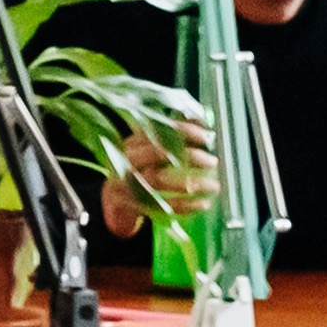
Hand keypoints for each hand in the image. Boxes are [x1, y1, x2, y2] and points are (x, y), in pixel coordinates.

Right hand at [97, 116, 217, 234]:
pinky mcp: (133, 206)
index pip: (157, 131)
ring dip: (191, 183)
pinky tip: (203, 203)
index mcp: (131, 144)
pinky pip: (161, 205)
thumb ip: (169, 138)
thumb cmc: (138, 171)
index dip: (183, 131)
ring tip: (214, 186)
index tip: (206, 136)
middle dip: (189, 157)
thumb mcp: (146, 152)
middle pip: (157, 154)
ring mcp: (126, 184)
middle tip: (212, 162)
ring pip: (160, 180)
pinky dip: (186, 206)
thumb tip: (199, 120)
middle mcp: (126, 161)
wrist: (113, 201)